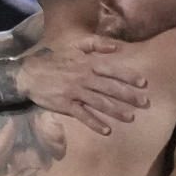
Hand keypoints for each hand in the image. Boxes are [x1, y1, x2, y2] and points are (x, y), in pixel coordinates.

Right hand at [17, 36, 148, 134]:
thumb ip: (96, 45)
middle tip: (145, 103)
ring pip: (100, 103)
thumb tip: (116, 47)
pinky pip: (83, 115)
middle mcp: (84, 78)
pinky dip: (95, 123)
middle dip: (129, 96)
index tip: (143, 84)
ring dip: (116, 111)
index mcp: (87, 64)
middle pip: (110, 88)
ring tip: (131, 118)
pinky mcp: (66, 105)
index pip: (112, 70)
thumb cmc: (54, 60)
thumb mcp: (74, 46)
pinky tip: (107, 130)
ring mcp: (75, 93)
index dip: (128, 76)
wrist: (29, 74)